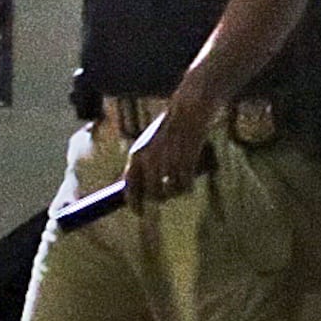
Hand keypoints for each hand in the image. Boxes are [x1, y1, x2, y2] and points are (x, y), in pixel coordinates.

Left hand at [122, 89, 214, 207]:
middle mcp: (150, 161)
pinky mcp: (186, 162)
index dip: (134, 203)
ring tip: (182, 181)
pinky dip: (188, 185)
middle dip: (160, 197)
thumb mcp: (149, 142)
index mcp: (137, 155)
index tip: (139, 212)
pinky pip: (185, 186)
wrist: (190, 108)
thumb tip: (138, 185)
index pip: (130, 188)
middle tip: (168, 194)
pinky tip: (190, 179)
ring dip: (176, 191)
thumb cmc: (170, 124)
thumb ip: (143, 162)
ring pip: (170, 192)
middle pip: (152, 194)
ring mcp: (168, 162)